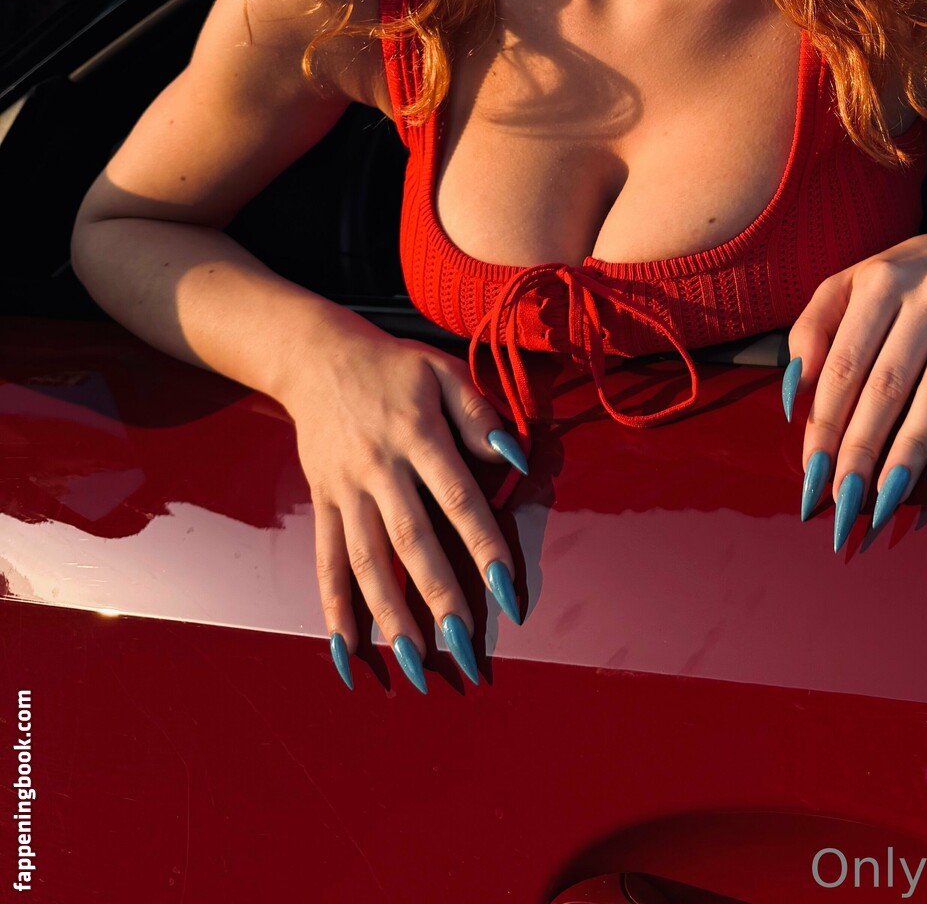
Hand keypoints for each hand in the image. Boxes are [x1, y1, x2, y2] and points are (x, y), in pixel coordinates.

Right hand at [275, 310, 527, 691]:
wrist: (317, 357)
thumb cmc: (394, 368)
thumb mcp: (443, 372)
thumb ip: (480, 415)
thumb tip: (516, 458)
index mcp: (418, 436)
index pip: (458, 499)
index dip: (484, 546)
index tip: (508, 591)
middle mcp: (380, 470)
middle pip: (412, 542)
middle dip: (440, 598)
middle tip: (464, 649)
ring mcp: (346, 491)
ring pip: (366, 562)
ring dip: (390, 616)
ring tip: (413, 663)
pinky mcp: (323, 504)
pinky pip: (326, 562)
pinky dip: (334, 610)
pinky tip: (347, 652)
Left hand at [783, 216, 926, 548]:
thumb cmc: (901, 280)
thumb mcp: (847, 287)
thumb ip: (811, 331)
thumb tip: (797, 391)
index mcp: (878, 282)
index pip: (845, 364)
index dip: (827, 423)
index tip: (812, 472)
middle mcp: (926, 293)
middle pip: (888, 383)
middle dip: (863, 447)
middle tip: (845, 499)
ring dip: (909, 451)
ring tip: (886, 497)